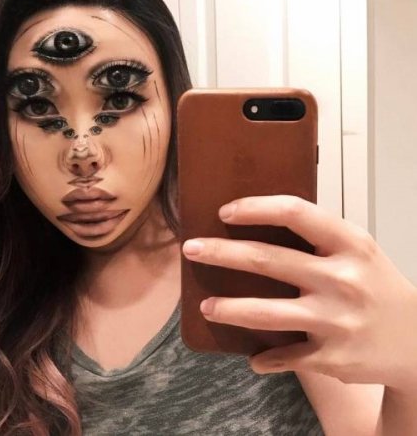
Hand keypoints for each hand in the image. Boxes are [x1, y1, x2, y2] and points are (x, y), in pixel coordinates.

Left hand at [182, 195, 416, 390]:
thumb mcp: (358, 252)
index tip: (225, 211)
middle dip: (221, 253)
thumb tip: (256, 223)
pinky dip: (264, 359)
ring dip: (228, 309)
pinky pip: (284, 357)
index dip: (255, 208)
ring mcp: (336, 320)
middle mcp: (343, 279)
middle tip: (191, 249)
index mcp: (350, 243)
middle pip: (267, 260)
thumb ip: (317, 238)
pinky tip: (253, 358)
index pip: (295, 213)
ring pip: (266, 313)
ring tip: (205, 307)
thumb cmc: (377, 286)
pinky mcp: (332, 357)